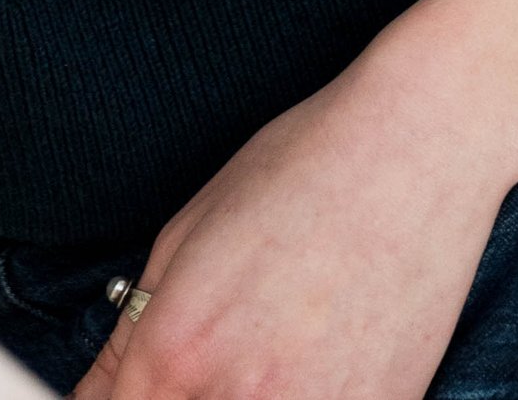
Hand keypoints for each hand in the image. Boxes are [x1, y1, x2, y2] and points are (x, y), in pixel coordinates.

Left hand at [73, 0, 517, 399]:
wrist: (422, 143)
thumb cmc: (303, 167)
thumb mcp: (188, 234)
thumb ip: (132, 334)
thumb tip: (96, 396)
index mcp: (178, 347)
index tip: (127, 393)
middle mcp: (243, 398)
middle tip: (193, 371)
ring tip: (252, 360)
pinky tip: (309, 363)